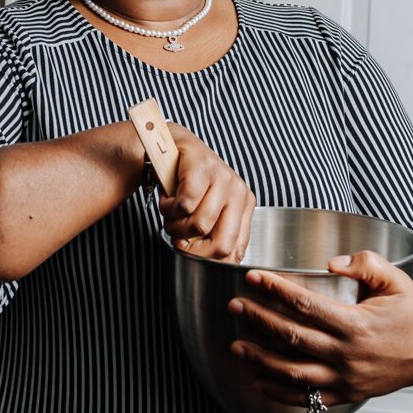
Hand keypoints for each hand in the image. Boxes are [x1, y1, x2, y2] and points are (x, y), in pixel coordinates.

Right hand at [157, 124, 255, 262]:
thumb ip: (216, 235)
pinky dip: (169, 209)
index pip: (234, 252)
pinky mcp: (202, 168)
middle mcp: (239, 192)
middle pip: (221, 244)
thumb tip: (214, 266)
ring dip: (175, 226)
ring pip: (199, 226)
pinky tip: (168, 200)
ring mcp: (222, 178)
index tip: (191, 253)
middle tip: (177, 238)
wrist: (172, 146)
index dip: (208, 260)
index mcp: (245, 206)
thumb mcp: (209, 210)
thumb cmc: (189, 184)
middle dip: (192, 249)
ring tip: (171, 214)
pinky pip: (184, 205)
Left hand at [226, 253, 412, 406]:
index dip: (276, 289)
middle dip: (259, 319)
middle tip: (235, 305)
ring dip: (261, 358)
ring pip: (293, 372)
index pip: (305, 304)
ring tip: (237, 345)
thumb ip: (365, 263)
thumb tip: (332, 262)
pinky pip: (307, 397)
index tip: (254, 278)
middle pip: (292, 336)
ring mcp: (346, 377)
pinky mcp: (347, 393)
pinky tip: (260, 379)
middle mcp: (347, 354)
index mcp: (356, 324)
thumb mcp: (395, 279)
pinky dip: (280, 392)